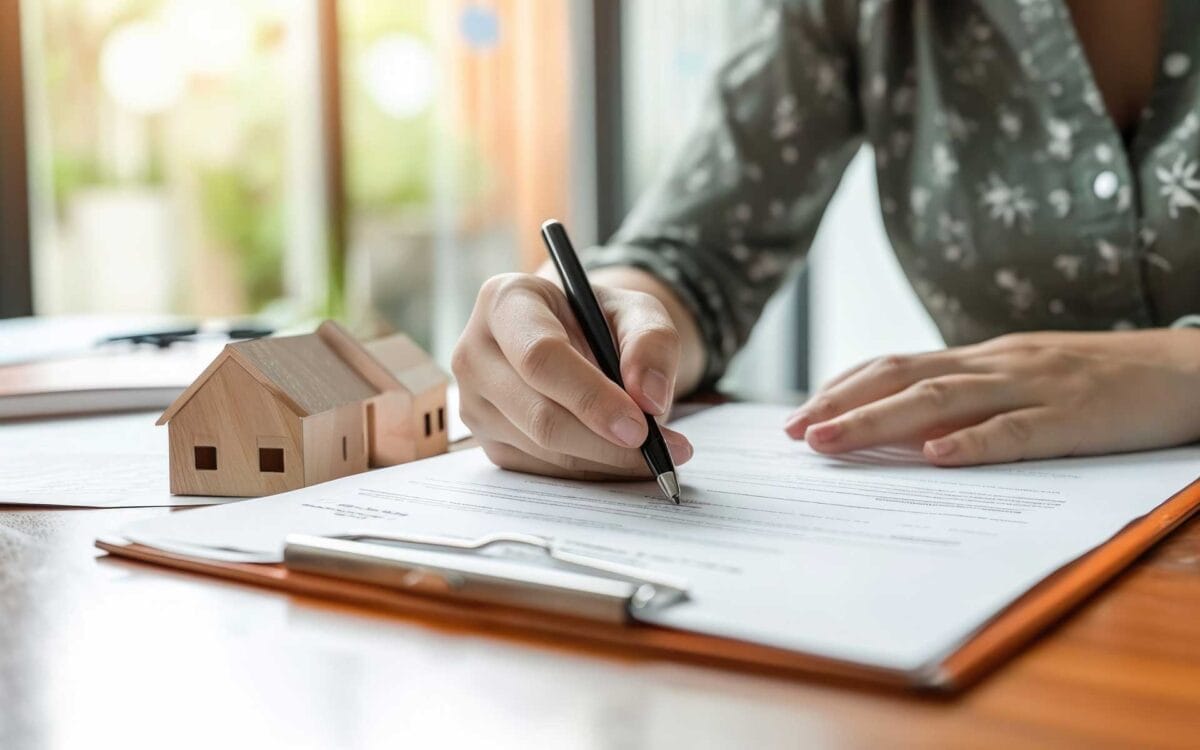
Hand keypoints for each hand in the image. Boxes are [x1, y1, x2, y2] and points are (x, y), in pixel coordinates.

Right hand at [453, 272, 693, 478]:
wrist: (572, 339)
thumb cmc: (599, 319)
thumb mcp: (637, 311)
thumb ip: (652, 342)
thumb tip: (649, 397)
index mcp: (505, 302)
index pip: (540, 357)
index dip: (591, 397)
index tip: (639, 425)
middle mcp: (475, 352)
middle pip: (539, 415)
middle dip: (605, 442)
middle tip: (660, 452)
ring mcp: (473, 402)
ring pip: (543, 450)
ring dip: (605, 461)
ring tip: (654, 454)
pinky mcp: (486, 441)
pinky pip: (542, 471)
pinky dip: (590, 471)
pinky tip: (620, 458)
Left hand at [783, 329, 1199, 465]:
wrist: (1185, 369)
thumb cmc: (1096, 380)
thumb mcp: (1022, 378)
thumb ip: (969, 397)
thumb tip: (904, 428)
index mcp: (982, 358)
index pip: (896, 365)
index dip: (843, 387)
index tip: (798, 414)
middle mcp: (996, 364)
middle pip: (903, 378)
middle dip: (841, 405)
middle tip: (791, 433)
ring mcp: (1033, 386)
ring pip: (943, 400)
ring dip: (878, 422)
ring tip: (830, 441)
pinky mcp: (1072, 416)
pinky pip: (1016, 430)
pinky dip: (972, 443)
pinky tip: (933, 458)